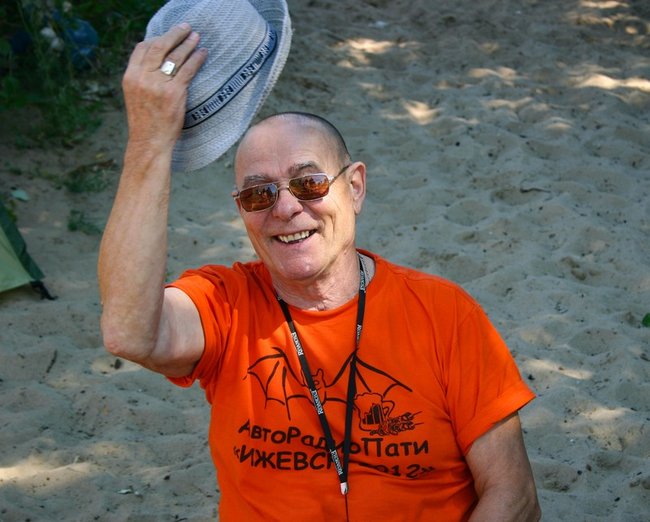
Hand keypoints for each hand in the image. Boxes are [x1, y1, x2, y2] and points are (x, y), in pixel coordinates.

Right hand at [122, 23, 207, 150]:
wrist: (149, 142)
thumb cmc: (146, 122)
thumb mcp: (136, 96)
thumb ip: (144, 79)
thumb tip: (158, 64)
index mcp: (130, 77)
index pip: (142, 48)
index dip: (156, 39)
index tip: (167, 36)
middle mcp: (142, 77)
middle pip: (159, 46)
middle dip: (174, 35)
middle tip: (186, 28)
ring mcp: (158, 85)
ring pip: (175, 56)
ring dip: (188, 44)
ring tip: (197, 37)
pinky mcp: (174, 93)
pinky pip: (188, 70)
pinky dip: (197, 59)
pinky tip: (203, 54)